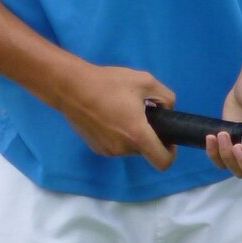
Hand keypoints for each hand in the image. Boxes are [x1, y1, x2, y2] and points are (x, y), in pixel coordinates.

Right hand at [61, 64, 176, 170]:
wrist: (71, 88)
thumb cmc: (109, 83)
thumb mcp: (145, 81)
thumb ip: (166, 97)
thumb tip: (166, 109)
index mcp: (137, 135)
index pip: (163, 161)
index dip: (170, 153)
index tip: (167, 138)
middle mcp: (123, 148)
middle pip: (146, 150)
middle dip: (148, 134)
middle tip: (141, 111)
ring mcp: (108, 150)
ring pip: (130, 147)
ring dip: (132, 134)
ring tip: (122, 110)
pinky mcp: (96, 147)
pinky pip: (116, 145)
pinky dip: (118, 135)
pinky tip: (109, 115)